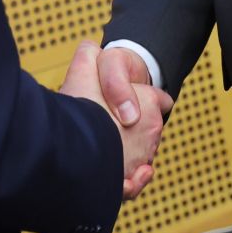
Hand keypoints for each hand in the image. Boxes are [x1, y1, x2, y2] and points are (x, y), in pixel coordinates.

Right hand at [61, 40, 171, 199]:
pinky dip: (132, 180)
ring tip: (103, 145)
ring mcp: (142, 158)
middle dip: (132, 127)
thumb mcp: (86, 65)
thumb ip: (90, 54)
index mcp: (148, 101)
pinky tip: (121, 172)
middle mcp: (151, 131)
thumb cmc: (81, 104)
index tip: (129, 99)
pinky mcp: (128, 182)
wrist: (72, 148)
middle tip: (105, 123)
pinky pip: (134, 183)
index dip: (142, 96)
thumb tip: (92, 49)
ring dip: (127, 152)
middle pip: (147, 129)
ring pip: (139, 156)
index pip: (159, 99)